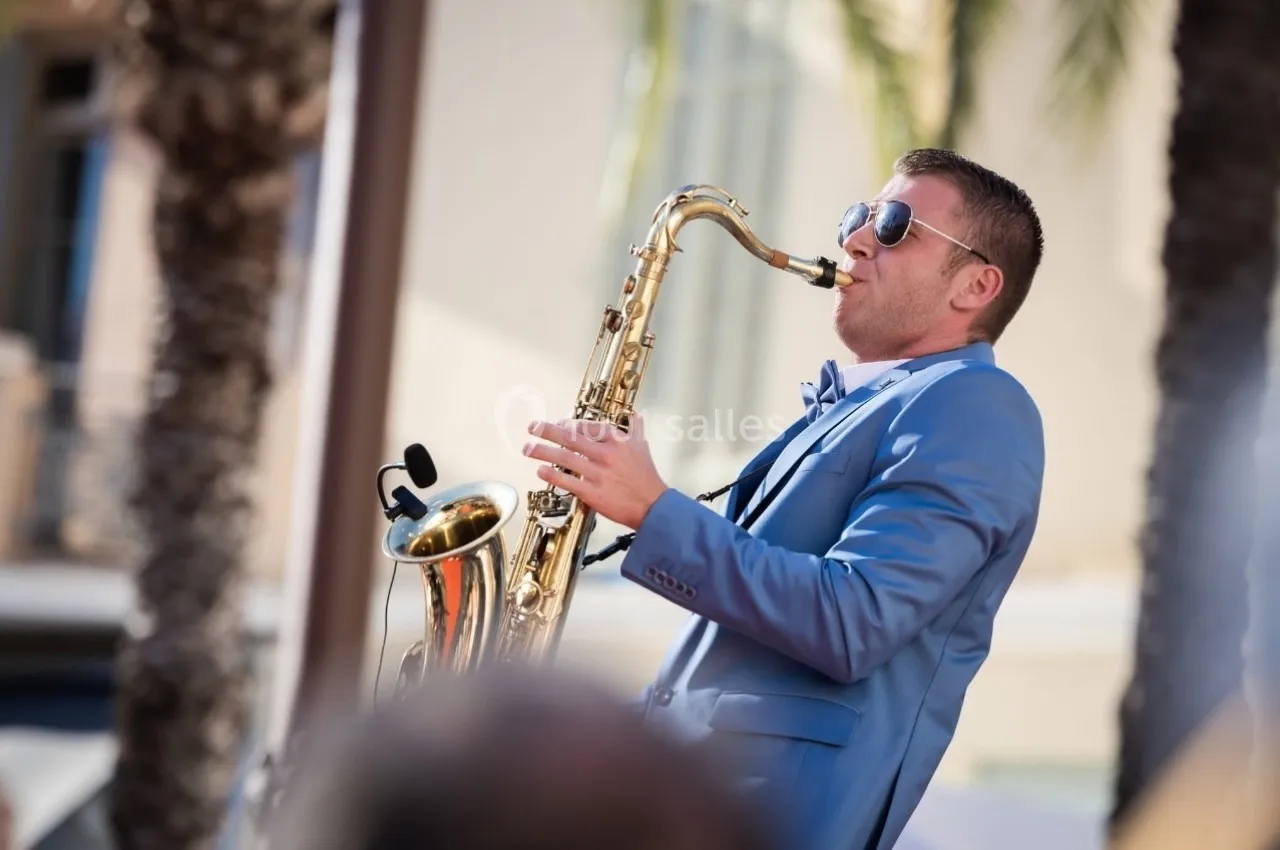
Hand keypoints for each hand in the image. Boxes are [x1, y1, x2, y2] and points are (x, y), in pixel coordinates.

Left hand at [523, 416, 667, 529]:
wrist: (652, 506)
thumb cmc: (646, 477)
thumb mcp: (643, 447)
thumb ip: (636, 429)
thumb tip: (635, 416)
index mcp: (617, 440)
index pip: (587, 426)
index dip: (569, 423)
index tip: (558, 422)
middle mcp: (605, 454)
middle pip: (570, 437)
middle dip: (547, 430)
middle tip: (532, 427)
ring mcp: (598, 473)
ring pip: (565, 457)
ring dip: (543, 451)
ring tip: (528, 447)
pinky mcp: (592, 492)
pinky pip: (567, 481)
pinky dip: (551, 475)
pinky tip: (540, 470)